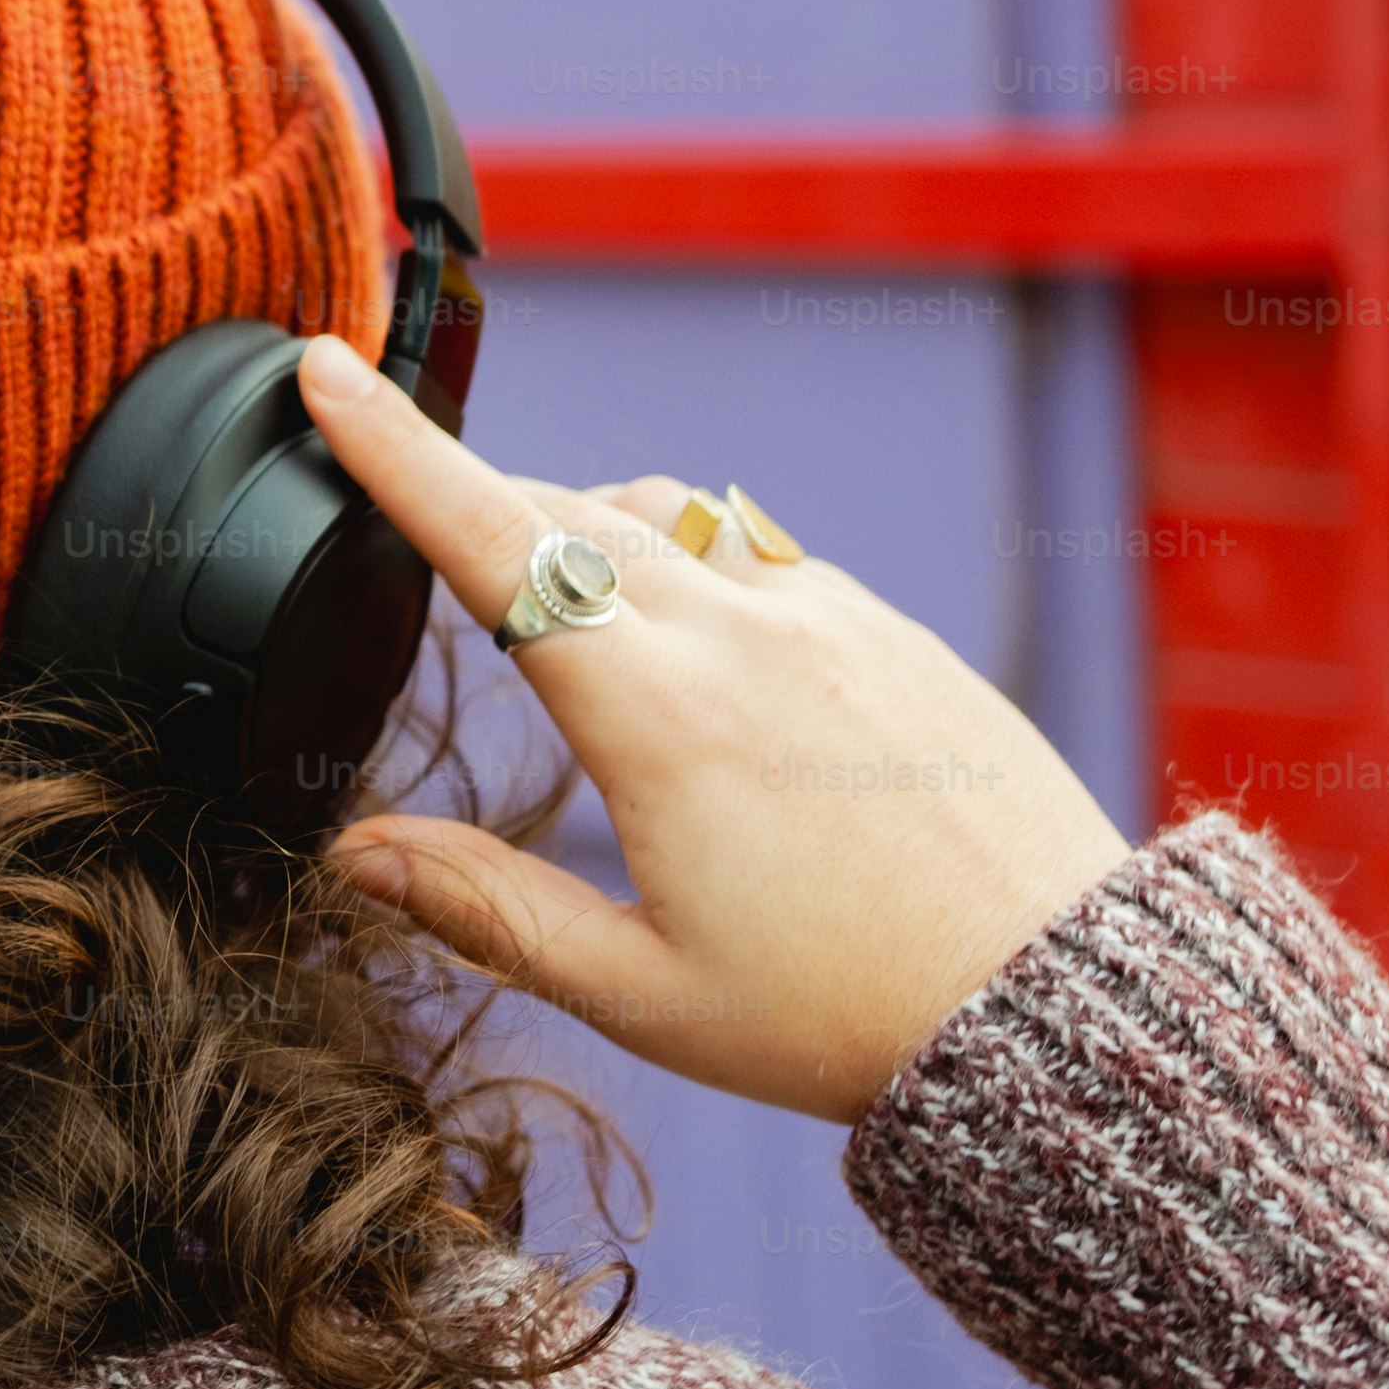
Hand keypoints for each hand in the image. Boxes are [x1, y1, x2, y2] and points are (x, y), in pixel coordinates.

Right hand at [291, 332, 1131, 1123]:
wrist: (1059, 1003)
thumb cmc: (844, 1017)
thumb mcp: (641, 993)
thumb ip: (486, 911)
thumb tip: (353, 855)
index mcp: (658, 716)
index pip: (493, 543)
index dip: (397, 453)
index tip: (329, 370)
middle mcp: (741, 634)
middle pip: (566, 511)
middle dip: (475, 498)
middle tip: (411, 522)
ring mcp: (829, 617)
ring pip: (669, 514)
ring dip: (583, 523)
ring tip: (547, 592)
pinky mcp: (892, 631)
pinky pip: (760, 549)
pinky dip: (688, 557)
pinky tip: (687, 637)